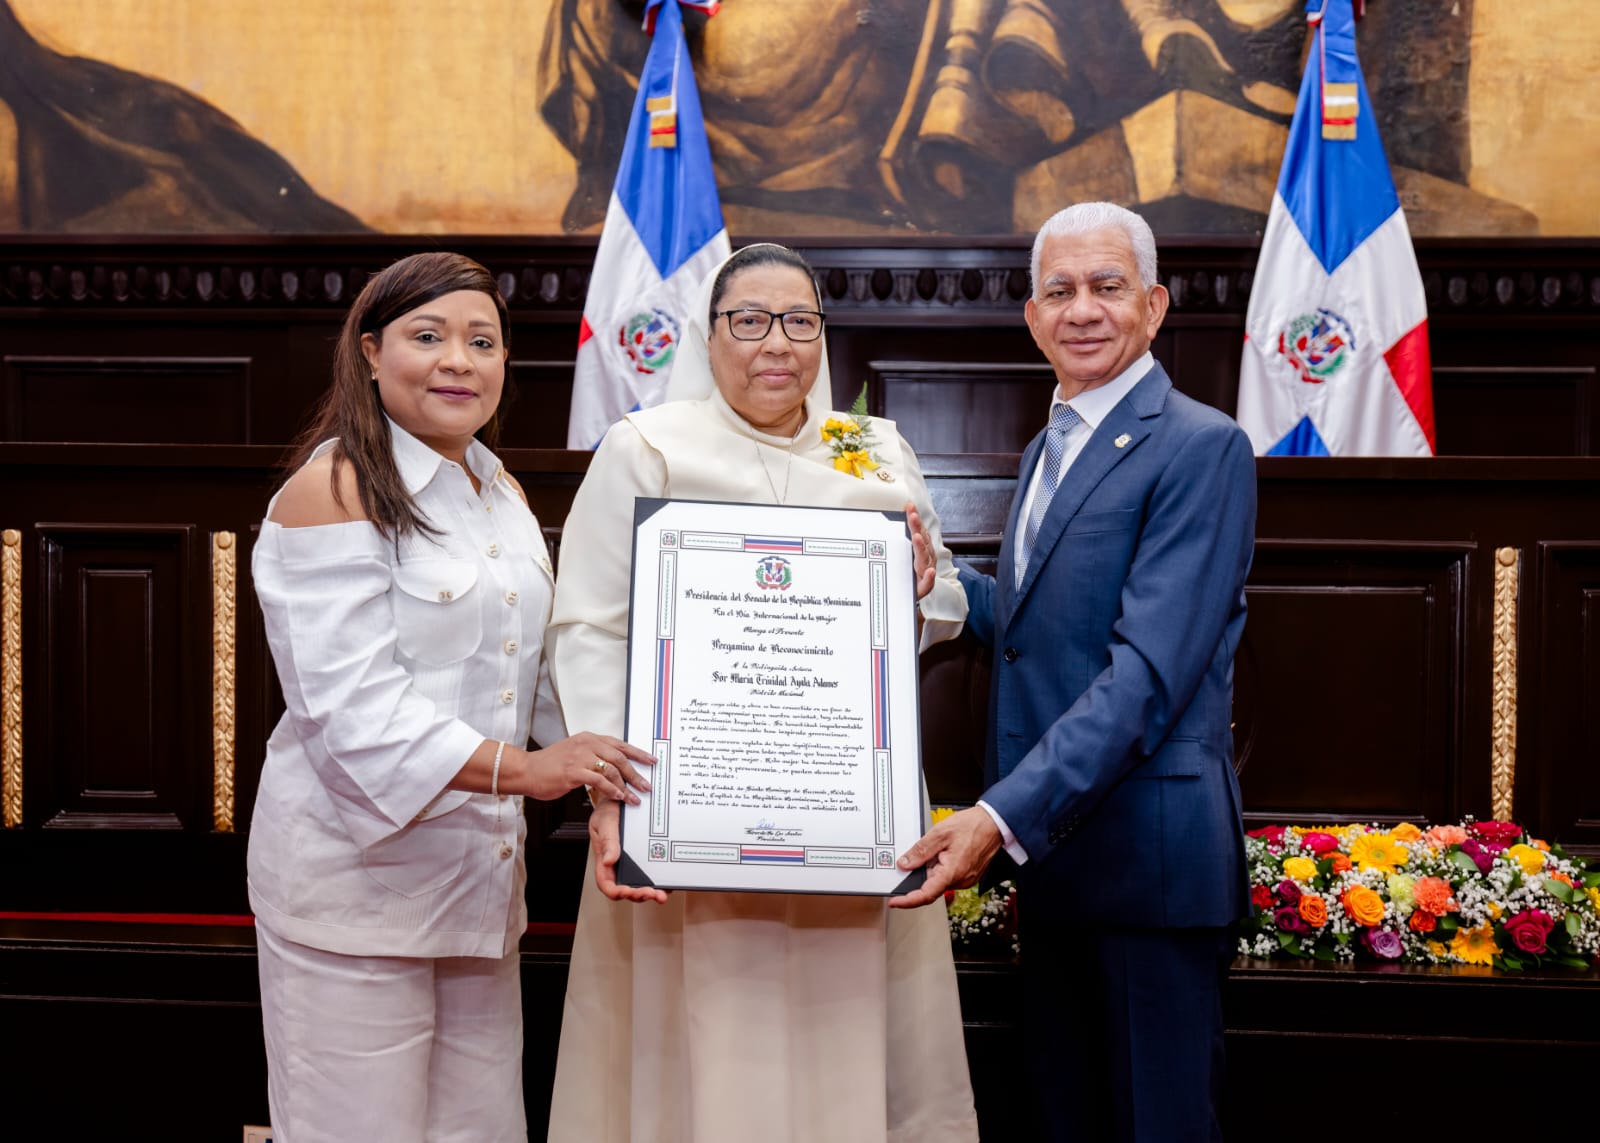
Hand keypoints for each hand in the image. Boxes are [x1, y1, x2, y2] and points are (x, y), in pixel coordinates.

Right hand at [525, 732, 653, 804]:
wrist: (526, 770)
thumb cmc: (549, 765)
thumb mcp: (575, 753)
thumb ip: (593, 756)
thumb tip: (614, 769)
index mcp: (588, 738)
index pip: (619, 744)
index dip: (637, 753)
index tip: (651, 760)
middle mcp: (586, 744)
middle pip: (620, 757)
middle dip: (636, 773)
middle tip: (646, 785)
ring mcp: (580, 757)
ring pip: (612, 770)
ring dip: (626, 786)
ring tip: (633, 797)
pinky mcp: (573, 771)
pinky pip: (599, 781)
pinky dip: (611, 790)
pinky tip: (617, 797)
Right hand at [588, 800, 669, 903]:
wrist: (623, 796)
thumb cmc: (609, 810)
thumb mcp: (604, 822)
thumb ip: (608, 842)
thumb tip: (608, 860)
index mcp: (605, 859)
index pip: (607, 884)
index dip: (617, 892)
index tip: (628, 891)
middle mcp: (619, 864)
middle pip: (626, 889)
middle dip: (639, 895)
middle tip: (653, 893)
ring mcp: (632, 862)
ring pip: (639, 885)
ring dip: (651, 892)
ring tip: (662, 893)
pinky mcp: (644, 857)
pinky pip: (651, 873)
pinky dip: (659, 881)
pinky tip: (668, 882)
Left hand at [888, 807, 1002, 908]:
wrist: (994, 823)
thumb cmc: (972, 826)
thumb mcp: (940, 833)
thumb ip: (920, 851)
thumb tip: (905, 864)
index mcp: (952, 872)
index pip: (926, 894)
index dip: (908, 901)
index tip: (895, 901)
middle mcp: (960, 880)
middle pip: (931, 886)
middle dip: (921, 874)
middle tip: (918, 855)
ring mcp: (965, 880)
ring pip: (939, 881)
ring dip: (932, 869)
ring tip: (939, 848)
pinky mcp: (968, 876)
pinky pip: (948, 877)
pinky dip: (941, 868)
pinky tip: (945, 852)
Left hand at [905, 501, 935, 600]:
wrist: (911, 595)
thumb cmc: (907, 575)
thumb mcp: (902, 557)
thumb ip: (900, 541)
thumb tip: (898, 521)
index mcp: (921, 550)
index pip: (918, 531)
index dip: (915, 519)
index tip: (909, 507)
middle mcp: (926, 558)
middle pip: (921, 541)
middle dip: (917, 528)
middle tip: (912, 516)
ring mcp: (926, 571)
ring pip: (925, 558)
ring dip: (921, 547)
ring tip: (916, 538)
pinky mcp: (925, 586)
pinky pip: (928, 582)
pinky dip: (930, 577)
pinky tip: (930, 571)